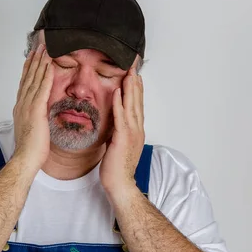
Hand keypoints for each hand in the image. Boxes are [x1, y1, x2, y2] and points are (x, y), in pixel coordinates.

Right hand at [12, 44, 53, 171]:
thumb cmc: (30, 149)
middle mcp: (22, 104)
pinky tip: (49, 64)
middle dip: (33, 61)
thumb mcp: (31, 129)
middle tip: (39, 47)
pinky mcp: (36, 109)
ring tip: (45, 49)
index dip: (28, 69)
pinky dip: (45, 74)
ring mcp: (28, 106)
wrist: (26, 158)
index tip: (32, 58)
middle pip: (28, 77)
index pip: (25, 84)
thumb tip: (38, 115)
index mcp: (21, 108)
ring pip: (34, 79)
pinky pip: (42, 87)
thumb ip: (34, 118)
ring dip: (39, 62)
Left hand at [100, 60, 144, 196]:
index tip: (134, 76)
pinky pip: (121, 117)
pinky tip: (118, 92)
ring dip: (130, 88)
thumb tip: (113, 126)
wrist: (120, 184)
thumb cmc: (117, 168)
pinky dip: (120, 103)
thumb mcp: (117, 146)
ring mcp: (132, 133)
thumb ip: (117, 133)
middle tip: (134, 67)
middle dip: (136, 84)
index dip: (136, 90)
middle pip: (137, 102)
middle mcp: (137, 130)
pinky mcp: (122, 138)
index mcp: (136, 131)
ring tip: (129, 73)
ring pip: (132, 106)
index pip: (137, 106)